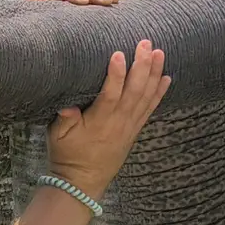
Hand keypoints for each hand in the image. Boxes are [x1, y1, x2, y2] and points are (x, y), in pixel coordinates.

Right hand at [48, 40, 168, 199]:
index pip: (110, 95)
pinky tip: (166, 77)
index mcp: (99, 121)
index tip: (118, 53)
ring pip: (146, 96)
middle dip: (142, 65)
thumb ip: (64, 119)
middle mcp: (118, 122)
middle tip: (146, 43)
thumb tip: (67, 106)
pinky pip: (150, 108)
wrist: (83, 182)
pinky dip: (159, 92)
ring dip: (154, 74)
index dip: (116, 74)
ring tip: (160, 53)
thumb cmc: (67, 155)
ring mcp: (129, 126)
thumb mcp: (58, 137)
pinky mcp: (135, 130)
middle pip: (135, 91)